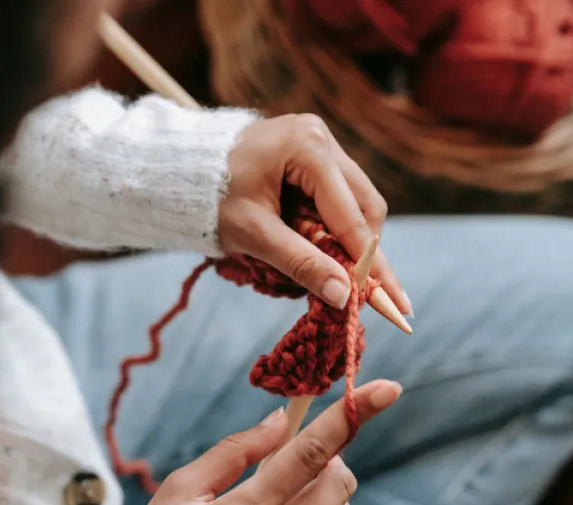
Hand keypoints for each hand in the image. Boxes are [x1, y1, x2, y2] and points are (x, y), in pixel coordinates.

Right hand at [121, 379, 401, 504]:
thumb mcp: (180, 490)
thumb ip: (235, 450)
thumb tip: (280, 419)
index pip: (311, 452)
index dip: (351, 415)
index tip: (386, 389)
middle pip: (340, 482)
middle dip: (327, 458)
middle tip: (291, 458)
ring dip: (321, 488)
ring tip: (275, 495)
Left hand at [221, 114, 411, 313]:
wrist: (180, 169)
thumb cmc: (210, 198)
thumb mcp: (254, 234)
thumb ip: (301, 263)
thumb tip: (344, 296)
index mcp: (308, 148)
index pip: (351, 216)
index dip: (370, 263)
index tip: (391, 300)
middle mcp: (322, 137)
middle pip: (365, 205)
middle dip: (366, 252)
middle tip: (371, 294)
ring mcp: (320, 141)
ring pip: (357, 200)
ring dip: (351, 239)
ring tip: (340, 272)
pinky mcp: (313, 153)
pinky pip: (339, 195)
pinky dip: (335, 225)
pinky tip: (325, 247)